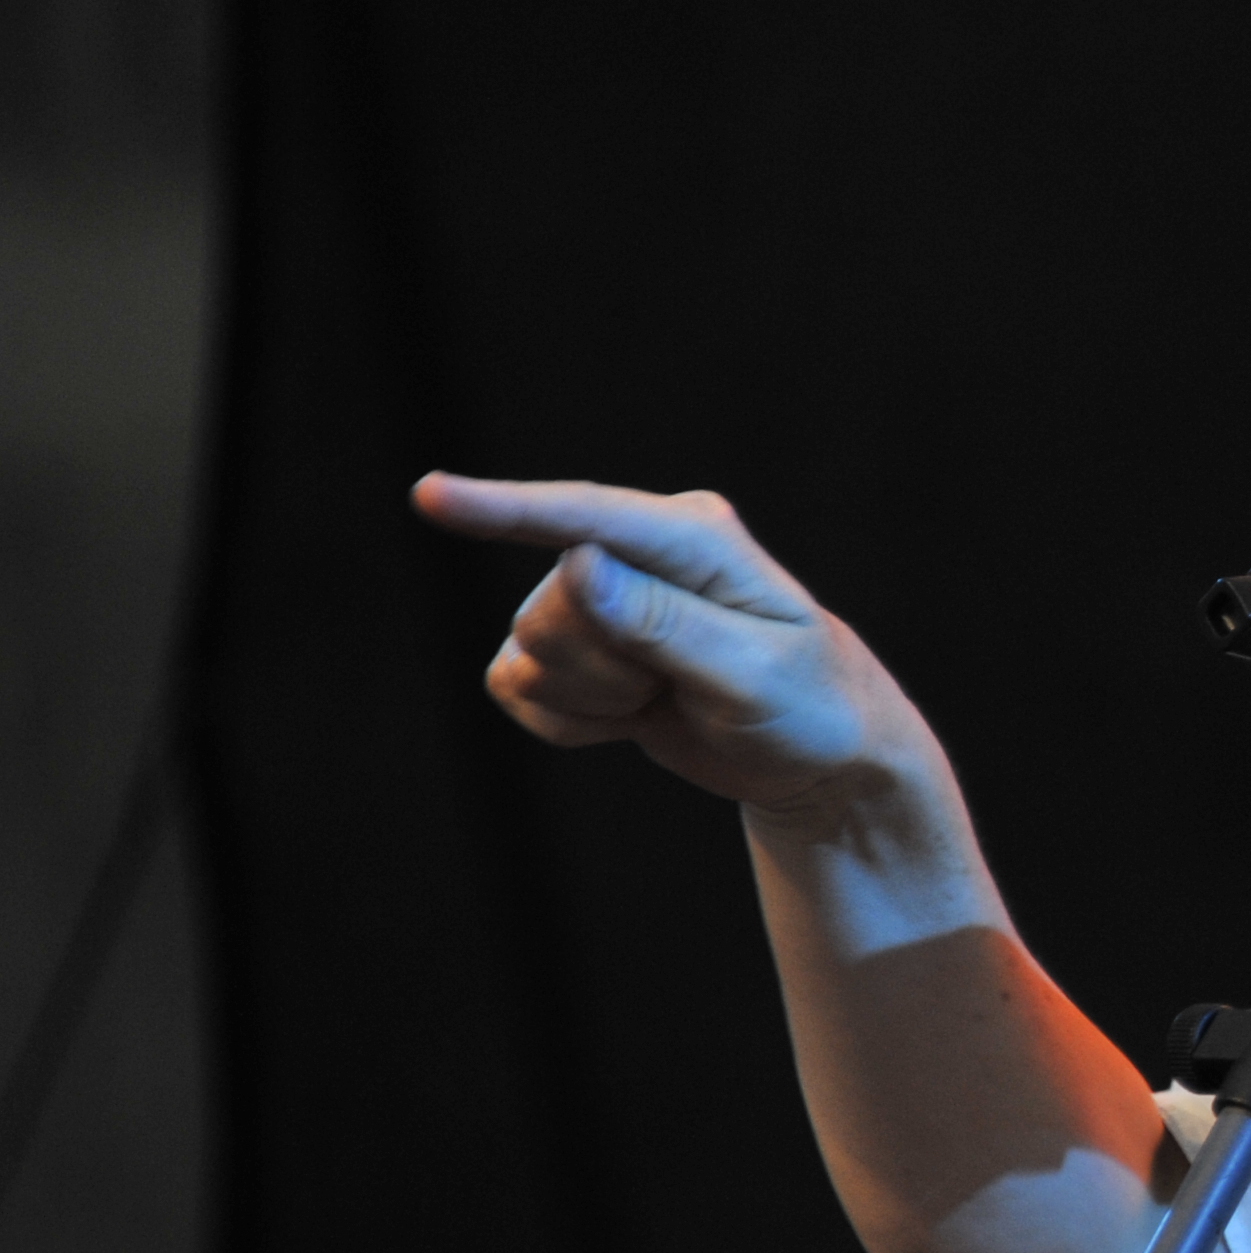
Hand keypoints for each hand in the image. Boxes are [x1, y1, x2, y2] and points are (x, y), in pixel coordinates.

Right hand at [412, 474, 935, 828]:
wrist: (816, 756)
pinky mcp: (570, 646)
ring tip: (664, 697)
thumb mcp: (753, 674)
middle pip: (551, 609)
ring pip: (530, 653)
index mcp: (695, 535)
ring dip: (594, 700)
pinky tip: (629, 717)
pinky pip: (516, 687)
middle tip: (678, 688)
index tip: (431, 496)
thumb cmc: (809, 707)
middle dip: (606, 672)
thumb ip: (665, 624)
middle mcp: (634, 550)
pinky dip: (569, 722)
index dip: (506, 509)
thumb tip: (579, 564)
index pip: (588, 519)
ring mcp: (594, 595)